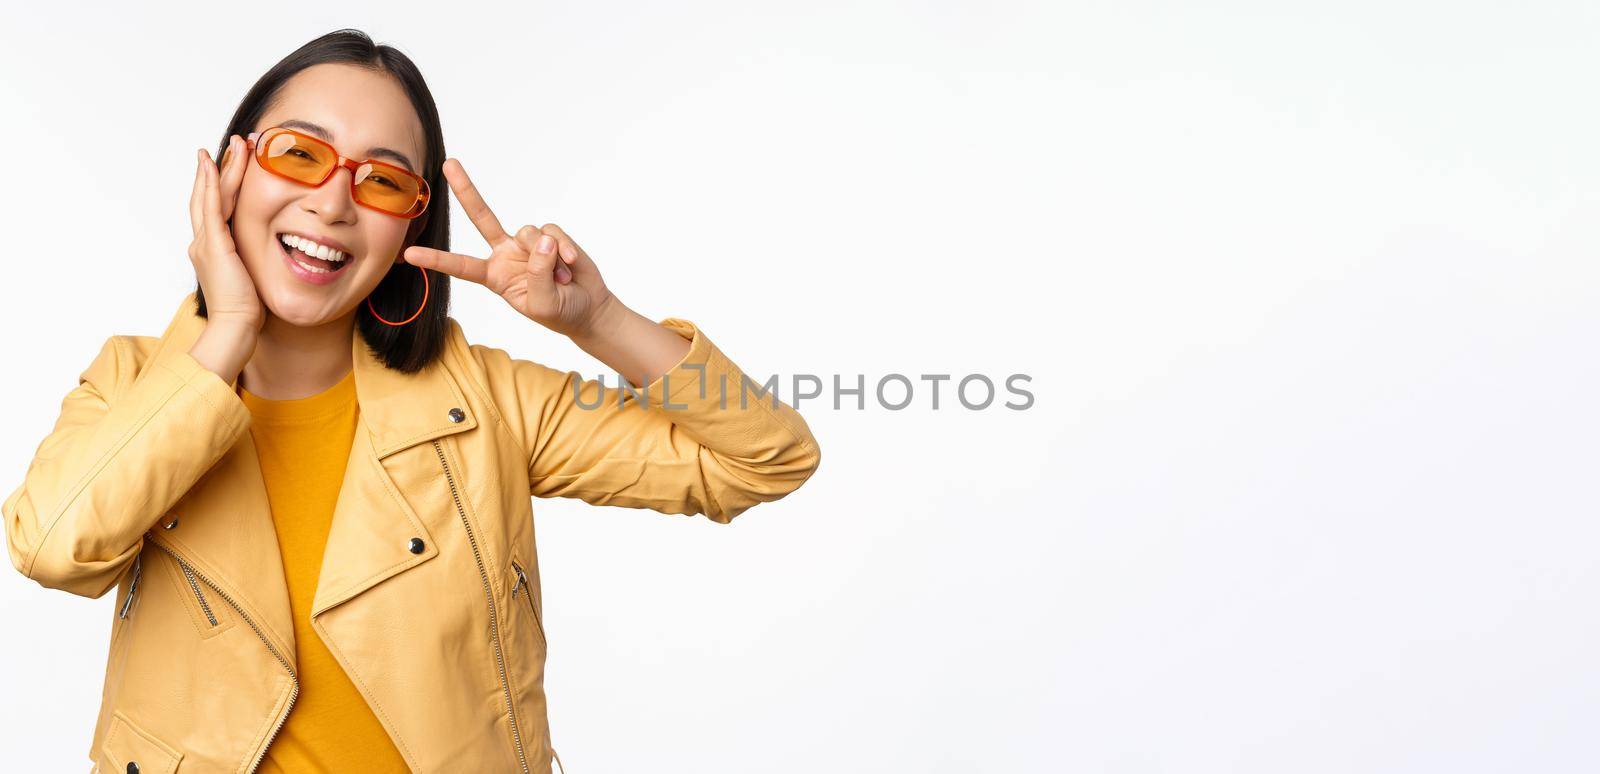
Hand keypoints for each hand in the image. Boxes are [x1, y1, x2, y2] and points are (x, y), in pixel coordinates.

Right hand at [189, 136, 263, 331]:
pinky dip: (211, 185)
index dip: (221, 184)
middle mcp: (203, 242)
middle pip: (208, 195)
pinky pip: (211, 208)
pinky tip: (213, 166)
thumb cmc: (246, 310)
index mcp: (212, 249)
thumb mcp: (250, 276)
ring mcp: (206, 243)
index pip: (216, 208)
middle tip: (234, 144)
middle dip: (219, 168)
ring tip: (231, 145)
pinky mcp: (214, 246)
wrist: (236, 327)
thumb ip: (251, 259)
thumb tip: (265, 253)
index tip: (231, 163)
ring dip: (219, 168)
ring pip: (210, 196)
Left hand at [401, 159, 615, 339]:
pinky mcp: (550, 235)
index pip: (461, 266)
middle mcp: (505, 254)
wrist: (588, 306)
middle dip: (465, 190)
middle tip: (449, 164)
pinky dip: (564, 248)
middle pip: (481, 217)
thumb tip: (542, 240)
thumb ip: (537, 274)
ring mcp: (527, 242)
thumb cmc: (559, 311)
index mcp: (494, 276)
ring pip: (527, 232)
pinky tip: (570, 265)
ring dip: (548, 258)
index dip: (437, 260)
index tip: (409, 256)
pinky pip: (552, 232)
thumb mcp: (542, 304)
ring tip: (561, 278)